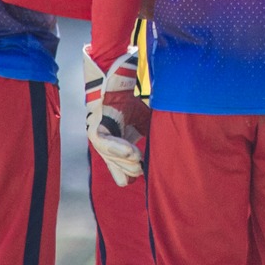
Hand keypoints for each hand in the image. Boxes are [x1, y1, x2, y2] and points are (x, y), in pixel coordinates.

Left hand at [83, 48, 147, 185]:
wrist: (116, 88)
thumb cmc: (128, 105)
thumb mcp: (144, 125)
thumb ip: (153, 138)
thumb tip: (168, 150)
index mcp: (117, 152)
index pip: (126, 176)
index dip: (138, 174)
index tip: (149, 168)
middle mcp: (107, 152)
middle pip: (124, 175)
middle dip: (136, 169)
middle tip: (145, 161)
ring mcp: (100, 145)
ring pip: (117, 165)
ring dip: (130, 161)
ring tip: (140, 157)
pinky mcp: (95, 135)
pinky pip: (108, 148)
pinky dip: (121, 150)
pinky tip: (132, 151)